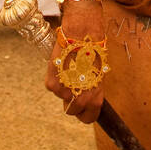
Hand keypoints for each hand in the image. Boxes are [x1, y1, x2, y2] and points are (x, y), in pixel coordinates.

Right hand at [45, 0, 105, 123]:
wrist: (82, 31)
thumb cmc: (93, 47)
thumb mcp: (99, 72)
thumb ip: (92, 87)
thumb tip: (86, 94)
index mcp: (95, 96)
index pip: (89, 117)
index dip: (86, 114)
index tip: (84, 109)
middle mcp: (79, 97)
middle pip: (72, 111)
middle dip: (72, 101)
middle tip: (74, 86)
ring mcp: (64, 91)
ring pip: (61, 96)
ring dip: (63, 86)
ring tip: (70, 68)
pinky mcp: (51, 83)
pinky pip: (52, 86)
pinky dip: (55, 77)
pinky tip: (62, 64)